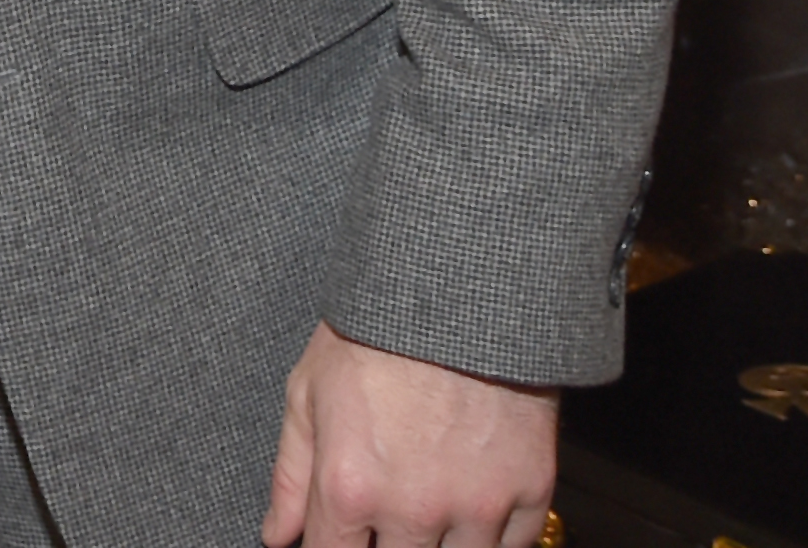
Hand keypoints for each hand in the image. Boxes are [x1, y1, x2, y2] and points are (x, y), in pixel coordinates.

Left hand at [261, 321, 556, 547]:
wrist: (460, 285)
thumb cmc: (379, 330)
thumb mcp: (308, 392)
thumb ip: (291, 476)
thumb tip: (277, 535)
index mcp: (350, 488)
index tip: (344, 537)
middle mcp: (413, 509)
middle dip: (388, 547)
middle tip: (389, 516)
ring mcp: (476, 505)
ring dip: (441, 547)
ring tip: (429, 513)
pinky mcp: (529, 490)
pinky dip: (492, 540)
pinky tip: (473, 514)